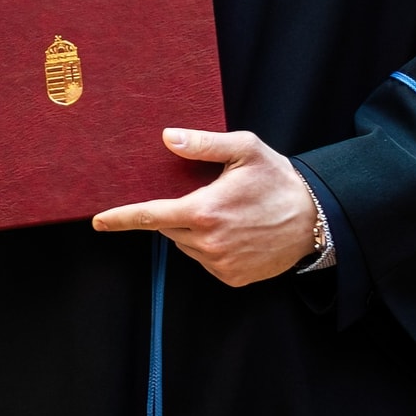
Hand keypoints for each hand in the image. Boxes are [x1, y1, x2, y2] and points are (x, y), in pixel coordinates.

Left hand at [94, 128, 320, 286]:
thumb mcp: (245, 150)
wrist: (317, 220)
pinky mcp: (232, 277)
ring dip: (195, 231)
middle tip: (206, 196)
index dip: (121, 218)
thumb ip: (203, 144)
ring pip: (186, 246)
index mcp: (204, 210)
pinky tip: (236, 232)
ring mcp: (220, 263)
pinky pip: (206, 261)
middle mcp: (208, 242)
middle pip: (169, 229)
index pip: (150, 216)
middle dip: (177, 213)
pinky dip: (211, 247)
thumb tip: (166, 137)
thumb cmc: (279, 180)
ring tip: (228, 213)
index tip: (98, 221)